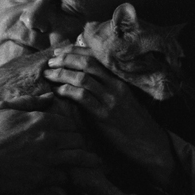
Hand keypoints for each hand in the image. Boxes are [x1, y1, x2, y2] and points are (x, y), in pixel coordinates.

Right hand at [0, 93, 100, 194]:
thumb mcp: (4, 108)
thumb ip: (30, 101)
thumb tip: (50, 96)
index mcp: (41, 120)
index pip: (69, 123)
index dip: (72, 130)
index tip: (74, 135)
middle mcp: (49, 138)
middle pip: (79, 139)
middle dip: (82, 144)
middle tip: (86, 148)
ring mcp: (48, 159)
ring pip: (80, 158)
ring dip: (87, 160)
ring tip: (96, 163)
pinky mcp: (44, 178)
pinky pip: (68, 177)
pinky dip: (72, 177)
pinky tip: (75, 178)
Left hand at [44, 45, 187, 194]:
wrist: (146, 142)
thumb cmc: (131, 121)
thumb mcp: (120, 98)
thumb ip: (104, 86)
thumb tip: (80, 77)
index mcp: (118, 79)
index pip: (95, 57)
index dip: (74, 51)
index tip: (58, 51)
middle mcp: (115, 85)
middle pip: (87, 63)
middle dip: (65, 59)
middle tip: (50, 61)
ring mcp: (110, 99)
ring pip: (83, 78)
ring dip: (62, 74)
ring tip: (48, 75)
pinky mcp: (104, 114)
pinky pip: (82, 97)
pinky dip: (67, 91)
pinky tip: (57, 92)